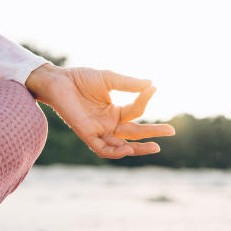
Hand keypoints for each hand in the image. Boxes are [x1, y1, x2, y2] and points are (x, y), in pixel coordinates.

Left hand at [26, 63, 174, 158]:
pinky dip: (115, 152)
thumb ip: (128, 84)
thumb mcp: (109, 79)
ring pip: (121, 146)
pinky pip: (102, 149)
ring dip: (138, 149)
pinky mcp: (86, 133)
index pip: (135, 111)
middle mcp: (108, 124)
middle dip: (153, 133)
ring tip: (155, 147)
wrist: (58, 80)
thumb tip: (151, 83)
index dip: (145, 100)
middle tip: (171, 131)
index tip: (153, 88)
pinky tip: (128, 150)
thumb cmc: (81, 79)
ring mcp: (98, 130)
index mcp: (114, 112)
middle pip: (134, 133)